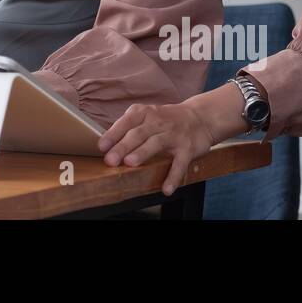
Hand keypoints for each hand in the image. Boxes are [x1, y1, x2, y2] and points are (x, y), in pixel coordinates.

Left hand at [97, 102, 215, 195]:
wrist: (200, 117)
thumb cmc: (165, 120)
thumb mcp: (147, 116)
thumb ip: (129, 128)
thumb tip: (107, 145)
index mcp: (144, 113)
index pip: (126, 122)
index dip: (113, 134)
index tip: (101, 146)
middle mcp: (158, 122)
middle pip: (138, 134)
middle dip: (123, 146)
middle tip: (110, 160)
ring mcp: (173, 135)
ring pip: (156, 143)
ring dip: (143, 153)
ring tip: (130, 163)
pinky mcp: (188, 148)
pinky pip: (180, 163)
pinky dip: (173, 176)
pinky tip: (166, 189)